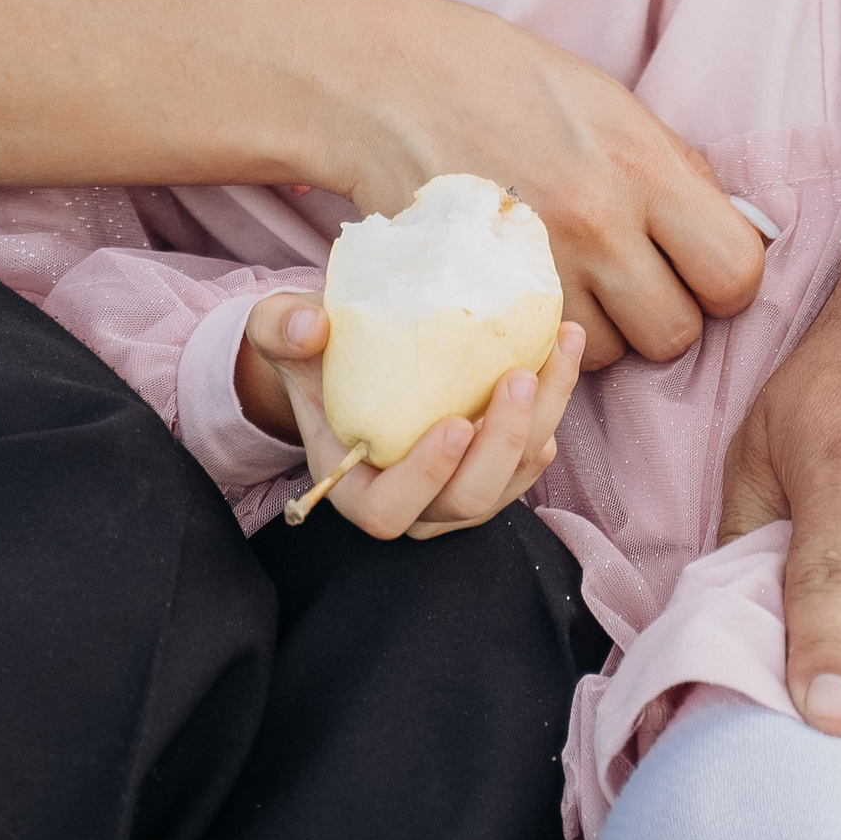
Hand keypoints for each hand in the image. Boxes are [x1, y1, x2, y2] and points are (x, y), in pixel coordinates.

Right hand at [237, 288, 584, 540]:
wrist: (350, 352)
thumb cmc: (313, 350)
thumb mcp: (281, 330)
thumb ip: (283, 329)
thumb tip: (310, 328)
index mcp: (353, 486)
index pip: (387, 511)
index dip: (426, 478)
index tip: (455, 424)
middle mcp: (412, 503)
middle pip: (466, 501)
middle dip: (501, 444)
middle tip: (517, 377)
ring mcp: (457, 490)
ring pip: (511, 479)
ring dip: (542, 418)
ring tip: (557, 347)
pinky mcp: (495, 466)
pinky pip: (532, 456)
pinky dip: (553, 409)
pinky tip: (559, 356)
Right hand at [315, 0, 767, 370]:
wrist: (387, 81)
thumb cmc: (504, 81)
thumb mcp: (608, 102)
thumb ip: (673, 173)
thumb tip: (739, 232)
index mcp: (641, 163)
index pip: (735, 271)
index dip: (723, 280)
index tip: (697, 266)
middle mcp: (596, 222)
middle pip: (674, 333)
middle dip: (661, 315)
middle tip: (629, 279)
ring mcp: (536, 268)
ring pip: (608, 356)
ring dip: (598, 332)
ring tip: (567, 278)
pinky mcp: (481, 299)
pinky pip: (543, 355)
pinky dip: (543, 340)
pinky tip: (529, 296)